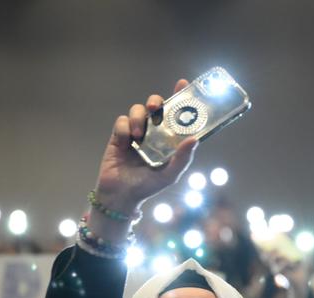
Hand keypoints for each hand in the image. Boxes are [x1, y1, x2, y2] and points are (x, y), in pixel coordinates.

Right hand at [94, 79, 198, 212]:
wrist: (120, 196)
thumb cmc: (147, 187)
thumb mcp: (169, 175)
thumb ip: (182, 158)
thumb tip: (195, 139)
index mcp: (167, 139)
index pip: (175, 114)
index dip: (179, 97)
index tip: (183, 84)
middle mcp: (153, 132)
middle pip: (155, 106)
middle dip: (155, 100)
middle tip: (155, 107)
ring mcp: (135, 133)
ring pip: (137, 110)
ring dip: (138, 118)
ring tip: (139, 136)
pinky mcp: (118, 136)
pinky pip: (121, 122)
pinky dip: (124, 129)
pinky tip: (125, 143)